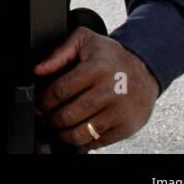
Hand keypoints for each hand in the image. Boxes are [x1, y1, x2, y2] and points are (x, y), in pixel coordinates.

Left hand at [34, 27, 159, 150]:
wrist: (146, 69)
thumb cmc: (112, 56)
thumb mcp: (85, 41)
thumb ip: (58, 54)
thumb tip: (38, 70)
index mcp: (97, 68)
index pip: (60, 90)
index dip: (44, 100)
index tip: (41, 103)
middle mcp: (110, 91)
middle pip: (69, 114)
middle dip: (51, 119)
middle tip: (46, 117)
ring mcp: (119, 111)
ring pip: (82, 132)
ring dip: (64, 134)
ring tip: (59, 127)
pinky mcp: (127, 127)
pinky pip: (98, 142)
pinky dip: (83, 142)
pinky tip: (76, 133)